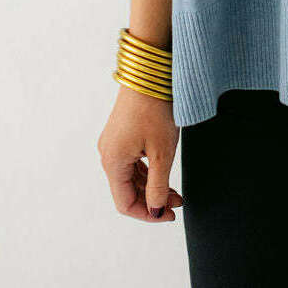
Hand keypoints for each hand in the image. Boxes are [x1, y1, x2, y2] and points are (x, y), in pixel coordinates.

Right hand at [98, 86, 184, 222]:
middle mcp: (107, 153)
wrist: (150, 72)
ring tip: (176, 189)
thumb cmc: (156, 110)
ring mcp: (113, 142)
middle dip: (152, 199)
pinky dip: (147, 171)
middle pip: (127, 190)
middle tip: (179, 202)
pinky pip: (131, 161)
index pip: (125, 203)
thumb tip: (156, 211)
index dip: (148, 214)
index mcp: (112, 162)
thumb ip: (158, 186)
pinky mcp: (120, 132)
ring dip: (151, 186)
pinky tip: (163, 170)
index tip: (171, 215)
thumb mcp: (162, 153)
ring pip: (130, 176)